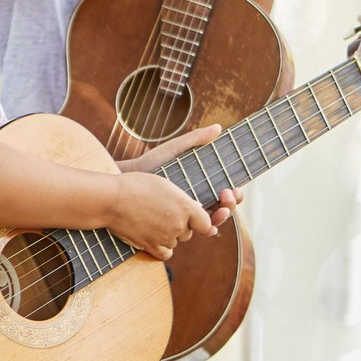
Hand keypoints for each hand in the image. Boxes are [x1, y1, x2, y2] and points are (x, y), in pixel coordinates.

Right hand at [105, 172, 213, 260]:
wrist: (112, 199)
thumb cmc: (136, 186)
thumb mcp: (164, 186)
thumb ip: (182, 200)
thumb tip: (194, 209)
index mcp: (186, 206)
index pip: (205, 223)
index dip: (198, 221)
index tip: (188, 218)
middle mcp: (179, 224)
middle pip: (187, 233)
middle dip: (179, 227)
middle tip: (161, 215)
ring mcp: (166, 237)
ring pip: (174, 243)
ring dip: (167, 236)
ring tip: (149, 221)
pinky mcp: (152, 247)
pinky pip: (165, 254)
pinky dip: (160, 248)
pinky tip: (151, 237)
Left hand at [116, 123, 242, 230]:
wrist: (126, 180)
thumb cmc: (150, 164)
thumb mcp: (173, 150)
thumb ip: (195, 139)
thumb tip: (218, 127)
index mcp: (200, 185)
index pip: (225, 193)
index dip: (234, 194)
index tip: (233, 188)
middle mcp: (196, 202)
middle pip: (222, 208)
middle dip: (230, 205)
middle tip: (227, 196)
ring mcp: (187, 216)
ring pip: (212, 222)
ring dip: (221, 218)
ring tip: (221, 211)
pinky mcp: (175, 226)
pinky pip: (195, 232)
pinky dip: (206, 231)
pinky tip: (209, 228)